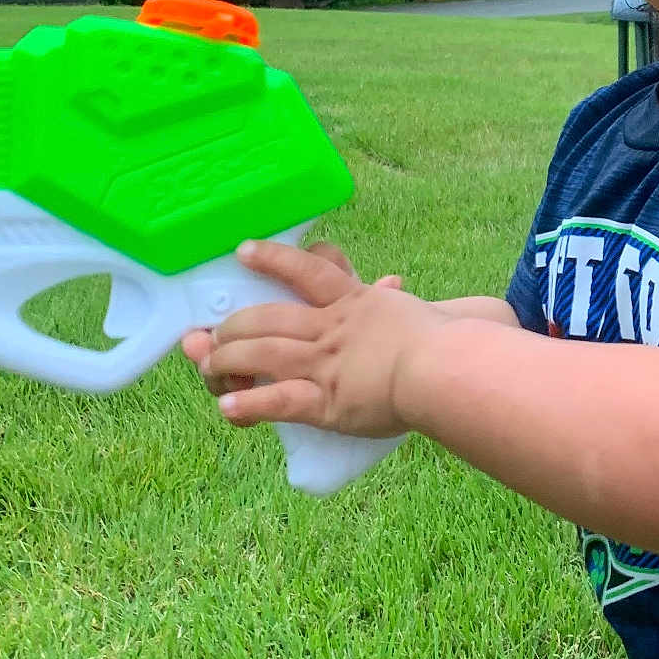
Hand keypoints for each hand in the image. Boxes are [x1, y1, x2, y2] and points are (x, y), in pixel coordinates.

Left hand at [181, 239, 439, 437]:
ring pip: (260, 355)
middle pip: (266, 318)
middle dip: (232, 327)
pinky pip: (279, 400)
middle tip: (212, 336)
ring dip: (226, 361)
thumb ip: (395, 298)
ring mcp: (325, 364)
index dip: (272, 259)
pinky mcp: (327, 401)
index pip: (307, 270)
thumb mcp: (413, 308)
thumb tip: (393, 281)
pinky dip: (250, 405)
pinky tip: (227, 407)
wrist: (450, 367)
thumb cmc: (446, 339)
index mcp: (353, 302)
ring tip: (208, 367)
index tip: (243, 251)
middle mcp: (331, 329)